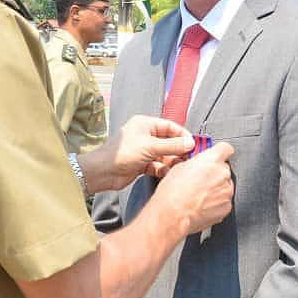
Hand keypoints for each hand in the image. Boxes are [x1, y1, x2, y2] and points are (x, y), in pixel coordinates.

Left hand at [80, 115, 194, 192]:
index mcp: (146, 124)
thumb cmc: (122, 153)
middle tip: (190, 158)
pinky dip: (163, 169)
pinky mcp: (142, 164)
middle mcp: (145, 135)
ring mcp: (144, 150)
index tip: (194, 144)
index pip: (170, 127)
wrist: (103, 172)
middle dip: (179, 150)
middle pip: (169, 141)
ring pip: (164, 155)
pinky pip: (158, 165)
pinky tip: (168, 173)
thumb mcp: (150, 147)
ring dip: (172, 161)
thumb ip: (172, 145)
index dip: (183, 135)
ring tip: (180, 167)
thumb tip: (191, 143)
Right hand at [152, 142, 234, 234]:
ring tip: (198, 195)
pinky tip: (201, 204)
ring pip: (225, 186)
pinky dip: (216, 202)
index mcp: (212, 160)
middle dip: (215, 173)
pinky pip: (224, 201)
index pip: (226, 148)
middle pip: (224, 169)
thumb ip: (196, 163)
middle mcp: (222, 174)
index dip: (220, 152)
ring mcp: (226, 191)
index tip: (215, 156)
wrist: (172, 215)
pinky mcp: (226, 207)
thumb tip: (199, 165)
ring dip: (216, 188)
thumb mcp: (180, 167)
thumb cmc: (172, 192)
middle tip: (200, 180)